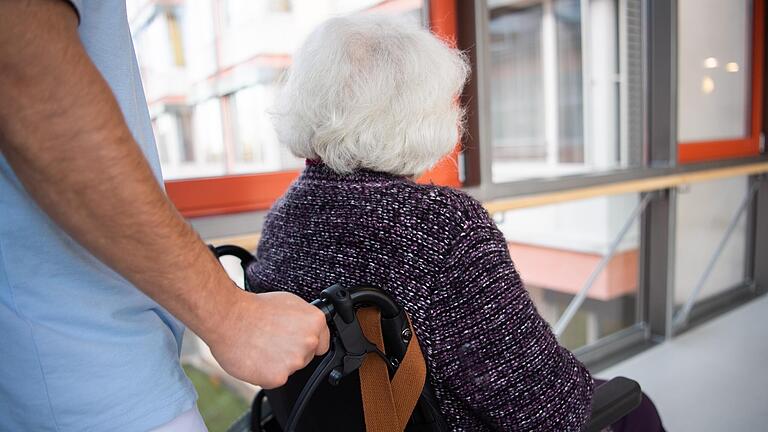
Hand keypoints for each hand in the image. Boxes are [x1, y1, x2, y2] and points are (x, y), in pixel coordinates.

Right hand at [206, 289, 329, 388]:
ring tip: (261, 346)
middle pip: (305, 357)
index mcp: (315, 322)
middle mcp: (308, 342)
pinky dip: (264, 373)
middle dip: (291, 352)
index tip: (296, 341)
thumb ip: (304, 320)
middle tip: (272, 340)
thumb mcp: (289, 303)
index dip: (308, 342)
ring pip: (289, 369)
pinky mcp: (277, 377)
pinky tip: (255, 358)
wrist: (228, 318)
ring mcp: (294, 362)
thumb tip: (308, 328)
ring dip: (277, 363)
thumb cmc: (254, 308)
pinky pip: (274, 379)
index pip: (322, 342)